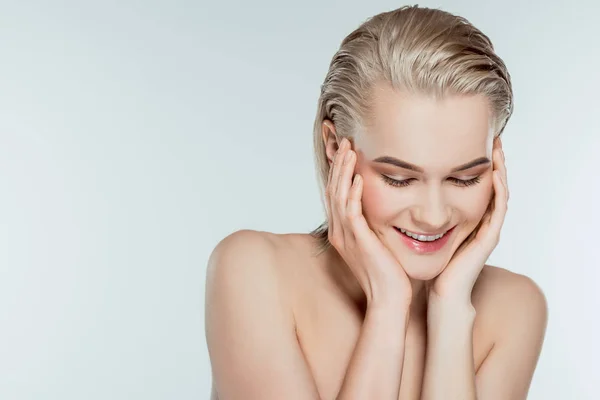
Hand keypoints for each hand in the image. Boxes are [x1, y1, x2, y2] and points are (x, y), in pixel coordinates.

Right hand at [326, 137, 411, 306]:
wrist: (389, 299)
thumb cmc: (388, 273)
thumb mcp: (377, 244)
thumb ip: (373, 225)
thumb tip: (381, 209)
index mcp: (342, 232)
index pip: (336, 194)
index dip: (338, 171)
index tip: (345, 151)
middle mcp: (339, 232)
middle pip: (333, 190)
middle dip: (338, 164)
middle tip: (344, 141)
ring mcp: (346, 237)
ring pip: (339, 197)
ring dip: (343, 172)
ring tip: (349, 150)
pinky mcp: (358, 241)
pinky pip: (351, 212)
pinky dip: (353, 193)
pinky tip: (358, 177)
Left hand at [428, 137, 508, 302]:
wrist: (440, 293)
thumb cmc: (429, 265)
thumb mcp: (424, 230)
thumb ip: (418, 213)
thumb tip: (398, 192)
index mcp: (467, 218)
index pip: (475, 184)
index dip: (476, 163)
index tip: (471, 140)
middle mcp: (481, 221)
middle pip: (492, 185)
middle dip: (492, 160)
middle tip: (492, 136)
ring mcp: (488, 229)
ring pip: (500, 192)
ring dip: (500, 169)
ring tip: (497, 146)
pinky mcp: (489, 237)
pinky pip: (499, 209)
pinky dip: (499, 189)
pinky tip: (496, 172)